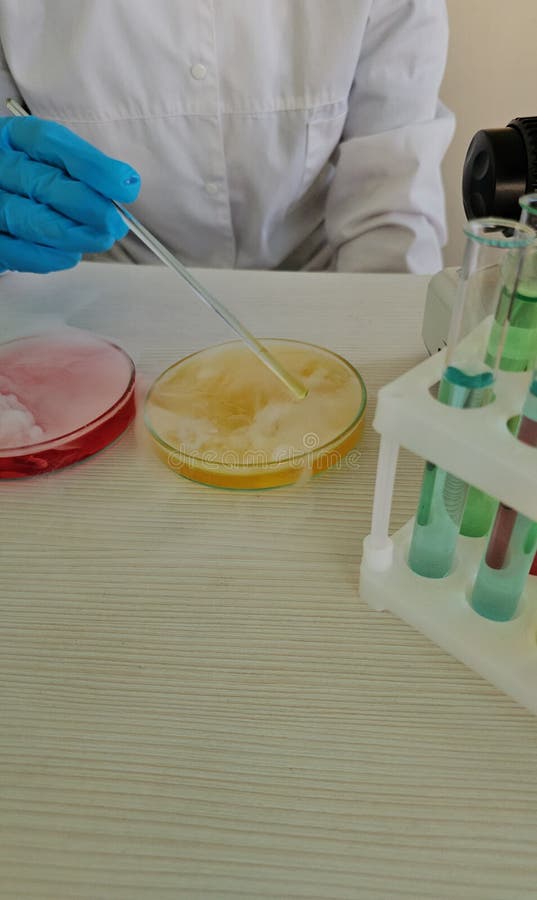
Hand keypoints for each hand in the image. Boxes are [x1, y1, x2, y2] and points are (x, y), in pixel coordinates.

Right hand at [0, 116, 140, 272]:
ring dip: (75, 235)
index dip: (91, 165)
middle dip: (89, 206)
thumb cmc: (27, 183)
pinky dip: (50, 255)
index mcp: (11, 136)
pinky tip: (71, 253)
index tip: (125, 185)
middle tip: (116, 223)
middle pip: (44, 183)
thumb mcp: (48, 162)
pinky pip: (18, 251)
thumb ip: (82, 170)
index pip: (50, 142)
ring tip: (101, 240)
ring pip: (32, 220)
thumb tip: (125, 186)